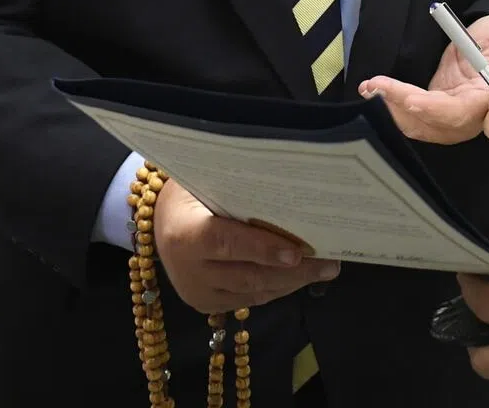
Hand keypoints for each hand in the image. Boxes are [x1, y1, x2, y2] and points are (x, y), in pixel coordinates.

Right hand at [152, 176, 339, 313]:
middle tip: (329, 261)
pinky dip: (278, 288)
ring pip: (254, 292)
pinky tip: (301, 276)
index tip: (297, 253)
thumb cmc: (191, 191)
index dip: (262, 249)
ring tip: (325, 268)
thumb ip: (241, 192)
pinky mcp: (208, 306)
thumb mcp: (208, 182)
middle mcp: (188, 271)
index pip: (226, 242)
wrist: (159, 221)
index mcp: (184, 234)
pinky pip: (250, 300)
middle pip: (248, 275)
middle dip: (293, 271)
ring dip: (293, 282)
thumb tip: (292, 190)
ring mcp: (198, 293)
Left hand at [358, 15, 488, 144]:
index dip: (436, 111)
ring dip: (392, 110)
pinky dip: (392, 108)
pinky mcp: (437, 110)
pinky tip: (373, 92)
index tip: (411, 100)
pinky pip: (413, 118)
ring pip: (420, 124)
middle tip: (377, 89)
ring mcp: (451, 115)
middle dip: (402, 108)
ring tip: (370, 89)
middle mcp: (469, 114)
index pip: (462, 112)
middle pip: (434, 122)